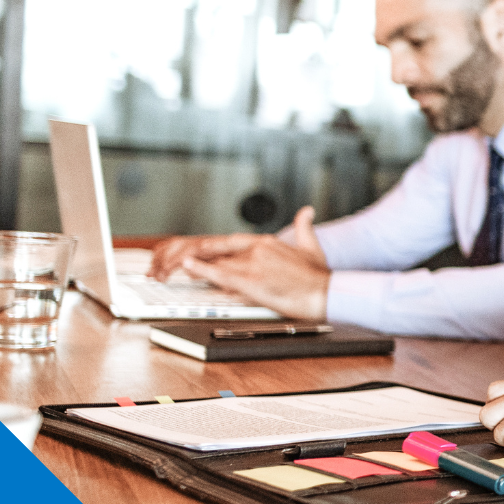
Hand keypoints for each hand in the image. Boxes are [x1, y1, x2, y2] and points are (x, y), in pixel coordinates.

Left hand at [150, 208, 330, 319]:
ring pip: (216, 260)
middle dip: (198, 253)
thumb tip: (306, 211)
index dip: (214, 246)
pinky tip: (188, 267)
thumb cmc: (320, 277)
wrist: (327, 292)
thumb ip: (304, 226)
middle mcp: (257, 249)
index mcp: (268, 242)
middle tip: (179, 257)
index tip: (201, 250)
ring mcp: (253, 263)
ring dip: (194, 262)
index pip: (233, 241)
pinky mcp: (252, 280)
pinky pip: (220, 274)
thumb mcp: (312, 246)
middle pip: (219, 248)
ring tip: (175, 263)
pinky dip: (202, 269)